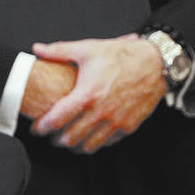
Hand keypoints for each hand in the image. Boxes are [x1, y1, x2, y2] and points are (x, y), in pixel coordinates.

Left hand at [28, 35, 166, 152]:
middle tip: (51, 135)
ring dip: (74, 146)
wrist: (157, 62)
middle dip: (56, 140)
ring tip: (67, 139)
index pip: (56, 120)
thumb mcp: (88, 49)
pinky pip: (107, 143)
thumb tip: (37, 49)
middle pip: (69, 139)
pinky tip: (89, 136)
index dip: (42, 128)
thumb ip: (59, 51)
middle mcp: (101, 112)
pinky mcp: (128, 126)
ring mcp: (116, 122)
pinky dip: (95, 142)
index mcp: (87, 95)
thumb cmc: (122, 55)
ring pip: (88, 146)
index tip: (37, 128)